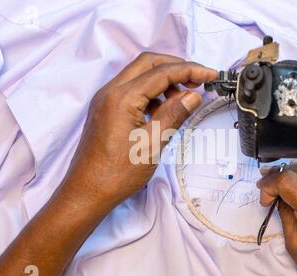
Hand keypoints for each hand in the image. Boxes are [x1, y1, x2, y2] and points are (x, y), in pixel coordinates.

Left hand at [61, 52, 216, 213]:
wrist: (87, 192)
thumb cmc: (116, 174)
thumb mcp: (152, 144)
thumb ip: (174, 115)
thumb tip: (193, 95)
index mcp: (122, 98)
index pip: (161, 72)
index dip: (190, 70)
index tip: (210, 75)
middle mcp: (110, 92)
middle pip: (147, 63)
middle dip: (175, 67)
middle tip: (197, 80)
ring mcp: (105, 100)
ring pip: (138, 75)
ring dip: (162, 80)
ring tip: (181, 100)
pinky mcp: (105, 110)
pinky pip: (130, 90)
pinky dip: (150, 92)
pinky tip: (162, 110)